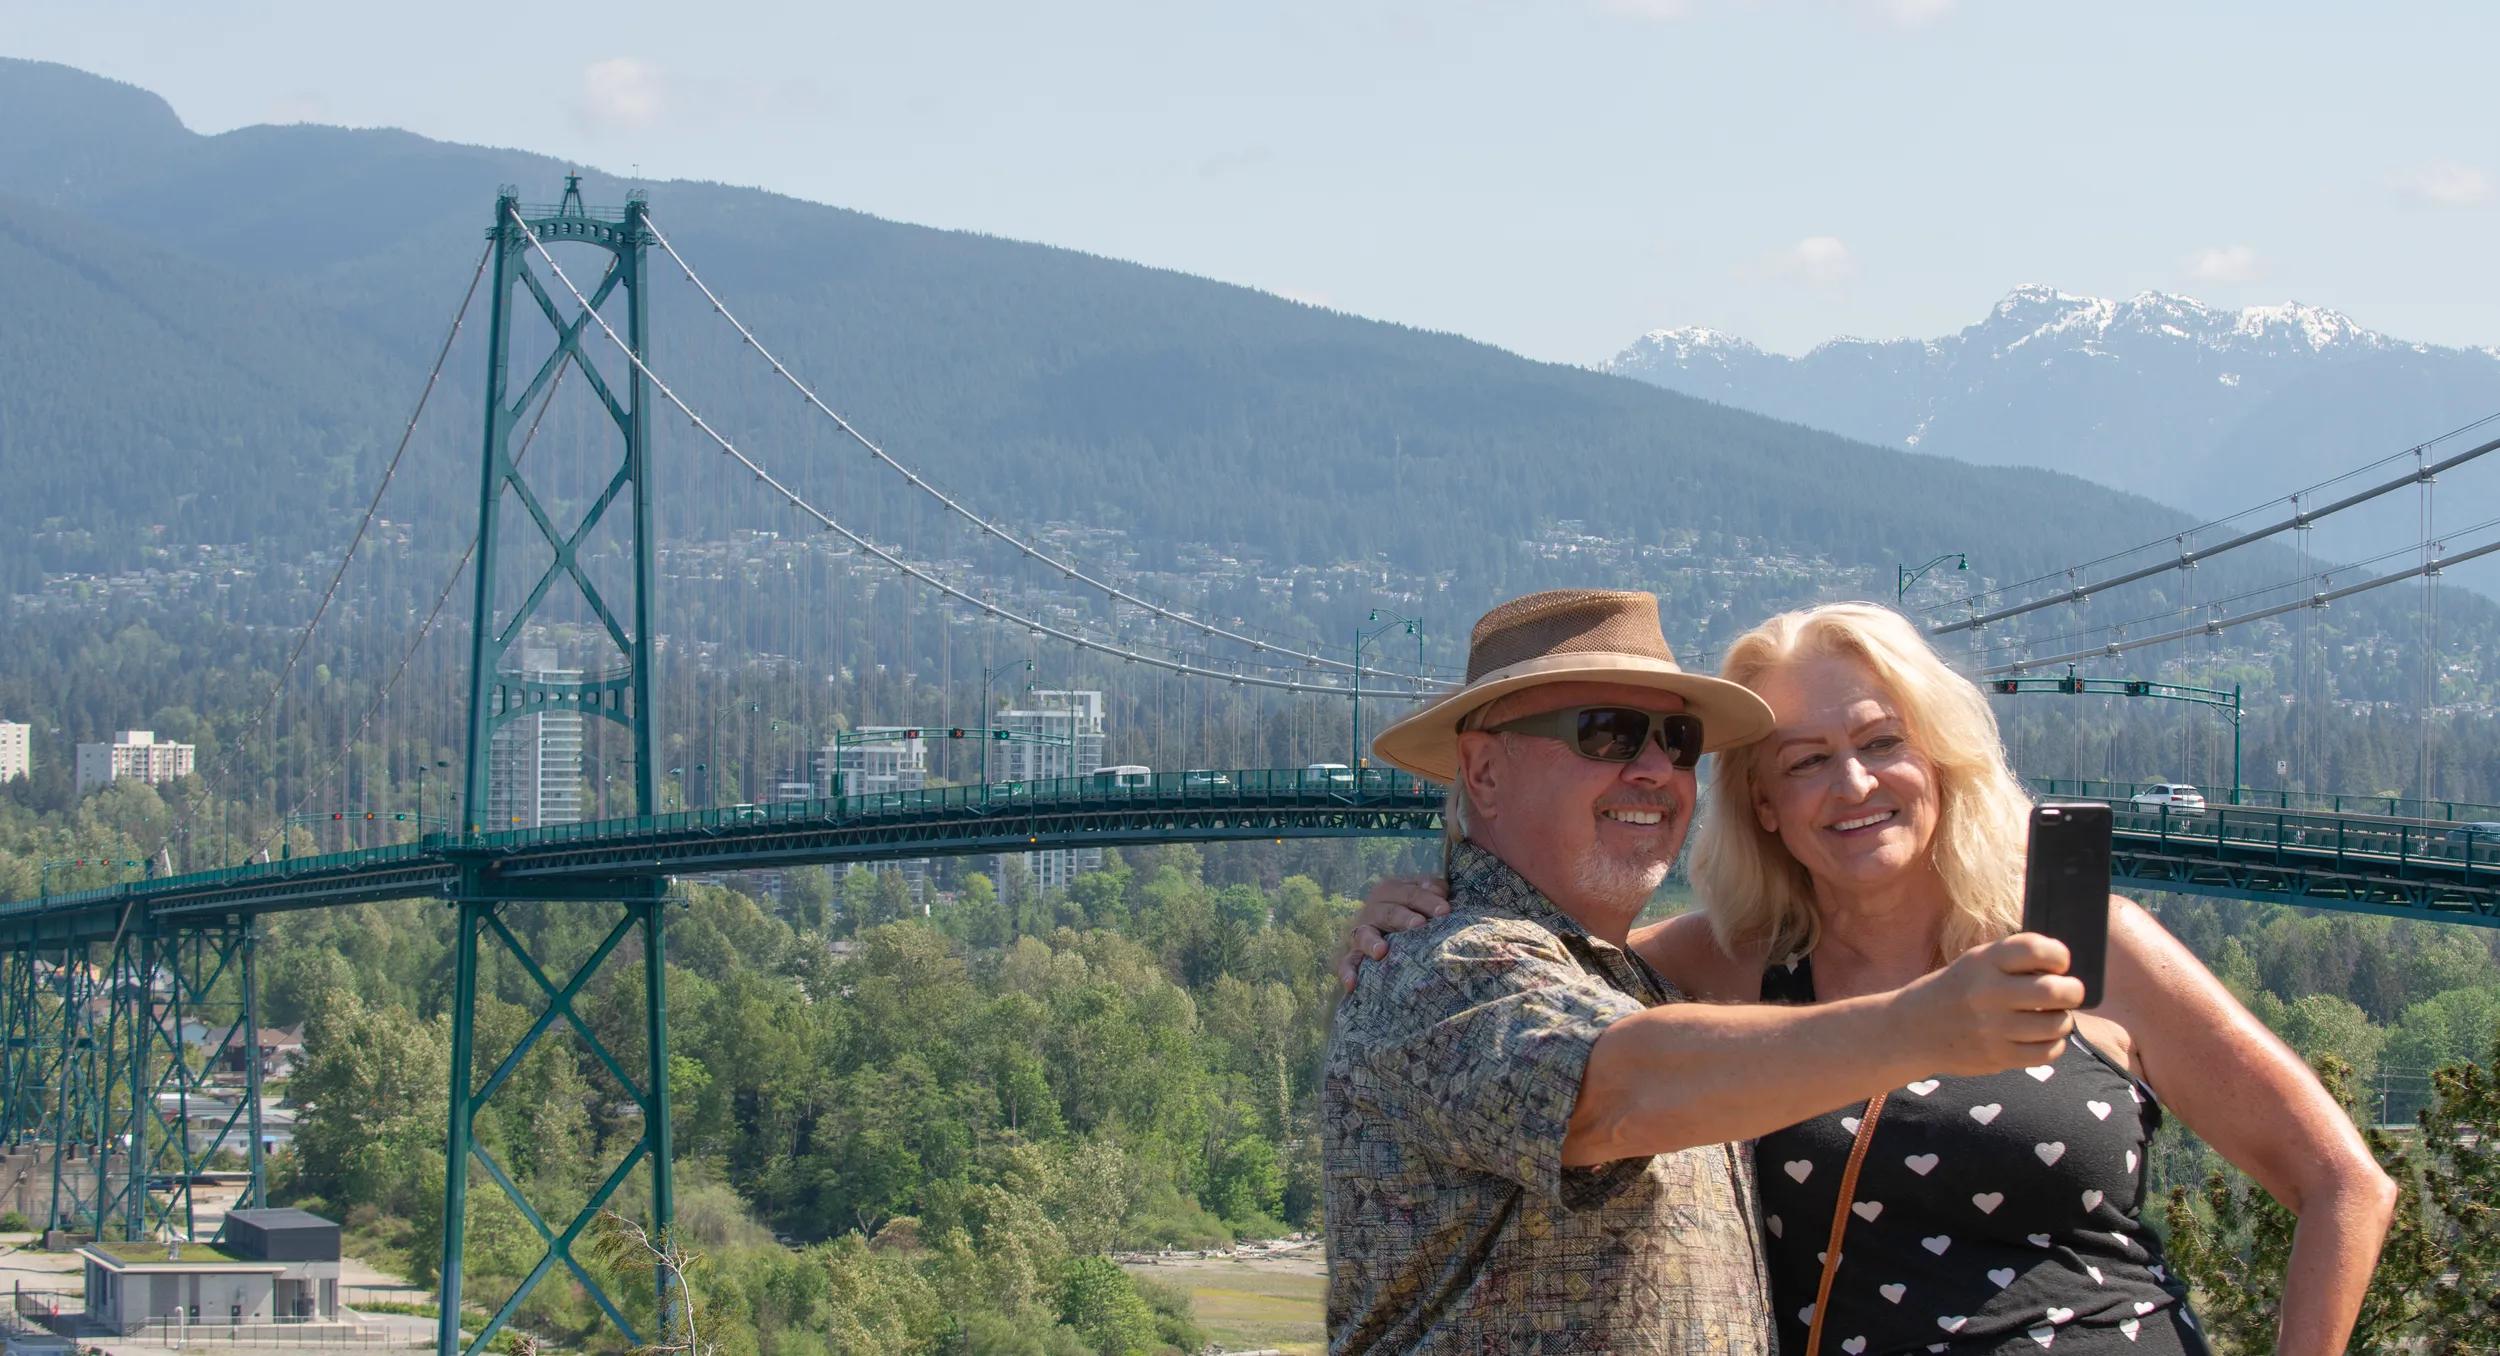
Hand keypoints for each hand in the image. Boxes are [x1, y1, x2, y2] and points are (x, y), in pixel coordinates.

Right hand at [1333, 875, 1450, 990]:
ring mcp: (1361, 932)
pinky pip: (1348, 962)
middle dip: (1404, 918)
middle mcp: (1372, 909)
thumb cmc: (1413, 907)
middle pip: (1389, 912)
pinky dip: (1347, 971)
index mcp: (1389, 891)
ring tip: (1381, 951)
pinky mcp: (1354, 953)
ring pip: (1364, 935)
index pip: (1409, 894)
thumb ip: (1432, 889)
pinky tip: (1351, 984)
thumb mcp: (1422, 892)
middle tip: (1420, 924)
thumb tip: (1439, 893)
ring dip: (1372, 942)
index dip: (1427, 900)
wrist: (1386, 924)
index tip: (1445, 910)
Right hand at [1890, 934, 2084, 1076]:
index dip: (2059, 956)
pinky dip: (2054, 1044)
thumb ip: (2016, 960)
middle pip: (2055, 991)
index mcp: (1983, 961)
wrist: (1913, 1029)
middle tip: (2069, 993)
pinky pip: (2047, 1052)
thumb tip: (2067, 972)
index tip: (2058, 964)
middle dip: (2073, 991)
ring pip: (2057, 1024)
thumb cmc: (1956, 990)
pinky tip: (2043, 1037)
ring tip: (2052, 1017)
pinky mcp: (1997, 1057)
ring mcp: (1992, 1028)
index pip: (2037, 949)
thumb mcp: (1976, 962)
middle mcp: (1987, 992)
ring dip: (2063, 1020)